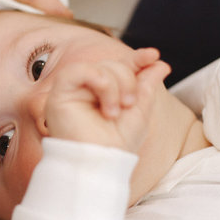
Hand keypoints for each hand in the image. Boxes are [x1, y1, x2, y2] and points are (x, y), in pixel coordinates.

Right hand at [44, 48, 170, 153]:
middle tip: (128, 105)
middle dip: (127, 81)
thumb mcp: (139, 112)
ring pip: (99, 66)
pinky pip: (79, 70)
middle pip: (112, 64)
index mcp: (103, 93)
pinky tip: (106, 105)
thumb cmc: (116, 145)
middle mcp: (86, 89)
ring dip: (115, 85)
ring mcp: (72, 90)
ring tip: (115, 112)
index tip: (154, 55)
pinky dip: (100, 81)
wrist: (100, 164)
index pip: (120, 67)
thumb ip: (146, 86)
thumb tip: (160, 63)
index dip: (137, 59)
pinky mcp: (59, 93)